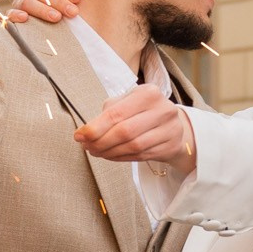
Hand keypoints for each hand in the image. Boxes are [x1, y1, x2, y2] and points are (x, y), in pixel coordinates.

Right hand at [9, 0, 83, 26]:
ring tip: (57, 17)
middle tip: (73, 12)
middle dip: (60, 2)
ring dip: (43, 10)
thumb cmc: (56, 2)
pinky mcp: (11, 15)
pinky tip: (25, 18)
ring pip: (28, 3)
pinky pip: (11, 14)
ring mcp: (17, 1)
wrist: (43, 18)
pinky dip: (17, 15)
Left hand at [74, 85, 195, 163]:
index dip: (95, 127)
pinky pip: (140, 156)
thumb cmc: (143, 112)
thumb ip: (108, 112)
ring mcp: (170, 129)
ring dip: (109, 152)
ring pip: (132, 146)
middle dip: (100, 142)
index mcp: (148, 93)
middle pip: (124, 132)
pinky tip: (111, 155)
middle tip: (87, 147)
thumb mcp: (128, 102)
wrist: (173, 125)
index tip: (79, 135)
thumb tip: (84, 132)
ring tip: (96, 151)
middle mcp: (163, 109)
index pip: (116, 113)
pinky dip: (121, 157)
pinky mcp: (172, 146)